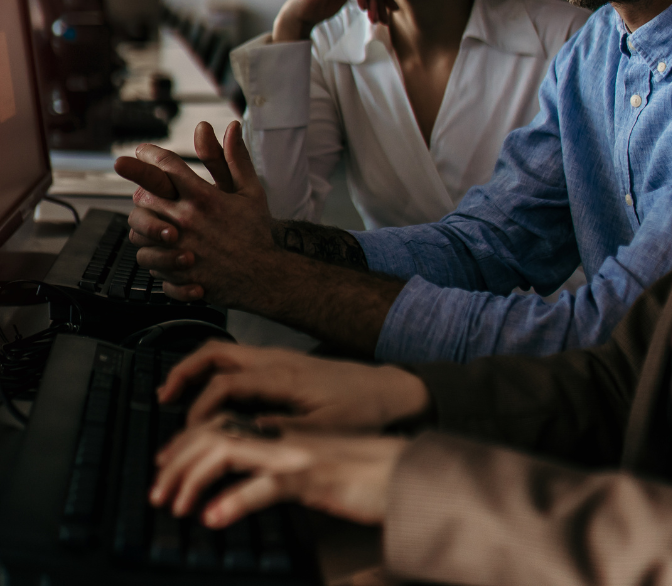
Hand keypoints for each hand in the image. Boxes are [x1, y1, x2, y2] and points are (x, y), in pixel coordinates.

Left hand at [114, 121, 279, 308]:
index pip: (166, 166)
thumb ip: (235, 158)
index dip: (148, 154)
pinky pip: (145, 259)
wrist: (263, 276)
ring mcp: (177, 247)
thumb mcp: (251, 190)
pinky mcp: (173, 271)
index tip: (140, 150)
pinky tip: (165, 249)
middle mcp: (186, 220)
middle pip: (143, 195)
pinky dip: (151, 253)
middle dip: (142, 189)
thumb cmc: (256, 231)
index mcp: (204, 198)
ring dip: (143, 223)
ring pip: (137, 230)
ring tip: (156, 221)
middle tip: (149, 189)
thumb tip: (232, 127)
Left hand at [151, 416, 407, 527]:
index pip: (223, 424)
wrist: (406, 469)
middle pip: (216, 432)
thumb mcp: (312, 469)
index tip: (165, 469)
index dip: (186, 442)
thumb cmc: (364, 473)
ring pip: (230, 450)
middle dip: (177, 459)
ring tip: (175, 504)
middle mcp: (284, 436)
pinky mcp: (313, 476)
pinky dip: (235, 500)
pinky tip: (214, 517)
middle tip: (158, 491)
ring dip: (193, 475)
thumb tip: (239, 489)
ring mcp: (297, 454)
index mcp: (282, 432)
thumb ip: (277, 471)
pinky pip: (266, 485)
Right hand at [159, 341, 431, 431]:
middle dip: (184, 371)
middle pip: (217, 352)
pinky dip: (216, 372)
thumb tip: (240, 436)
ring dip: (198, 370)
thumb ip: (280, 431)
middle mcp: (278, 359)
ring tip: (177, 394)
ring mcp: (281, 358)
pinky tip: (213, 394)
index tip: (192, 436)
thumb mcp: (323, 428)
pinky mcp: (285, 364)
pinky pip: (240, 360)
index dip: (201, 410)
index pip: (225, 385)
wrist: (391, 389)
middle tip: (163, 397)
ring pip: (227, 353)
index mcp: (284, 375)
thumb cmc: (363, 409)